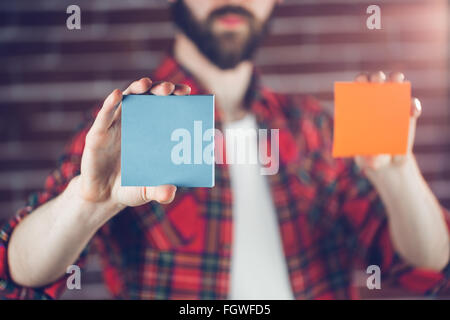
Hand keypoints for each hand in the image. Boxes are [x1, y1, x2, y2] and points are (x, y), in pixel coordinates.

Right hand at [79, 77, 190, 209]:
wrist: (105, 196)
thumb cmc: (132, 187)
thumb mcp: (149, 191)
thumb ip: (160, 192)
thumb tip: (170, 193)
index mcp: (153, 131)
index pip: (166, 107)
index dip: (175, 97)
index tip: (186, 91)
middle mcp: (136, 123)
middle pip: (149, 98)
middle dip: (160, 90)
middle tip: (170, 88)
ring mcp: (116, 125)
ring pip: (127, 100)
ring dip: (137, 89)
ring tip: (146, 84)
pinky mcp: (98, 134)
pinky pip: (104, 115)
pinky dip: (110, 104)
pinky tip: (117, 95)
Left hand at [353, 71, 421, 176]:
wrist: (387, 161)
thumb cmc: (369, 155)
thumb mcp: (367, 159)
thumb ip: (368, 159)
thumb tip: (371, 161)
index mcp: (360, 106)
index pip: (358, 87)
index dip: (359, 80)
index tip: (360, 80)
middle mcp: (376, 100)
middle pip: (377, 81)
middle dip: (377, 77)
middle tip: (377, 80)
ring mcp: (394, 104)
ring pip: (396, 85)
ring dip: (397, 79)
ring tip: (397, 81)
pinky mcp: (408, 113)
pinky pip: (412, 105)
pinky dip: (413, 106)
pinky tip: (412, 112)